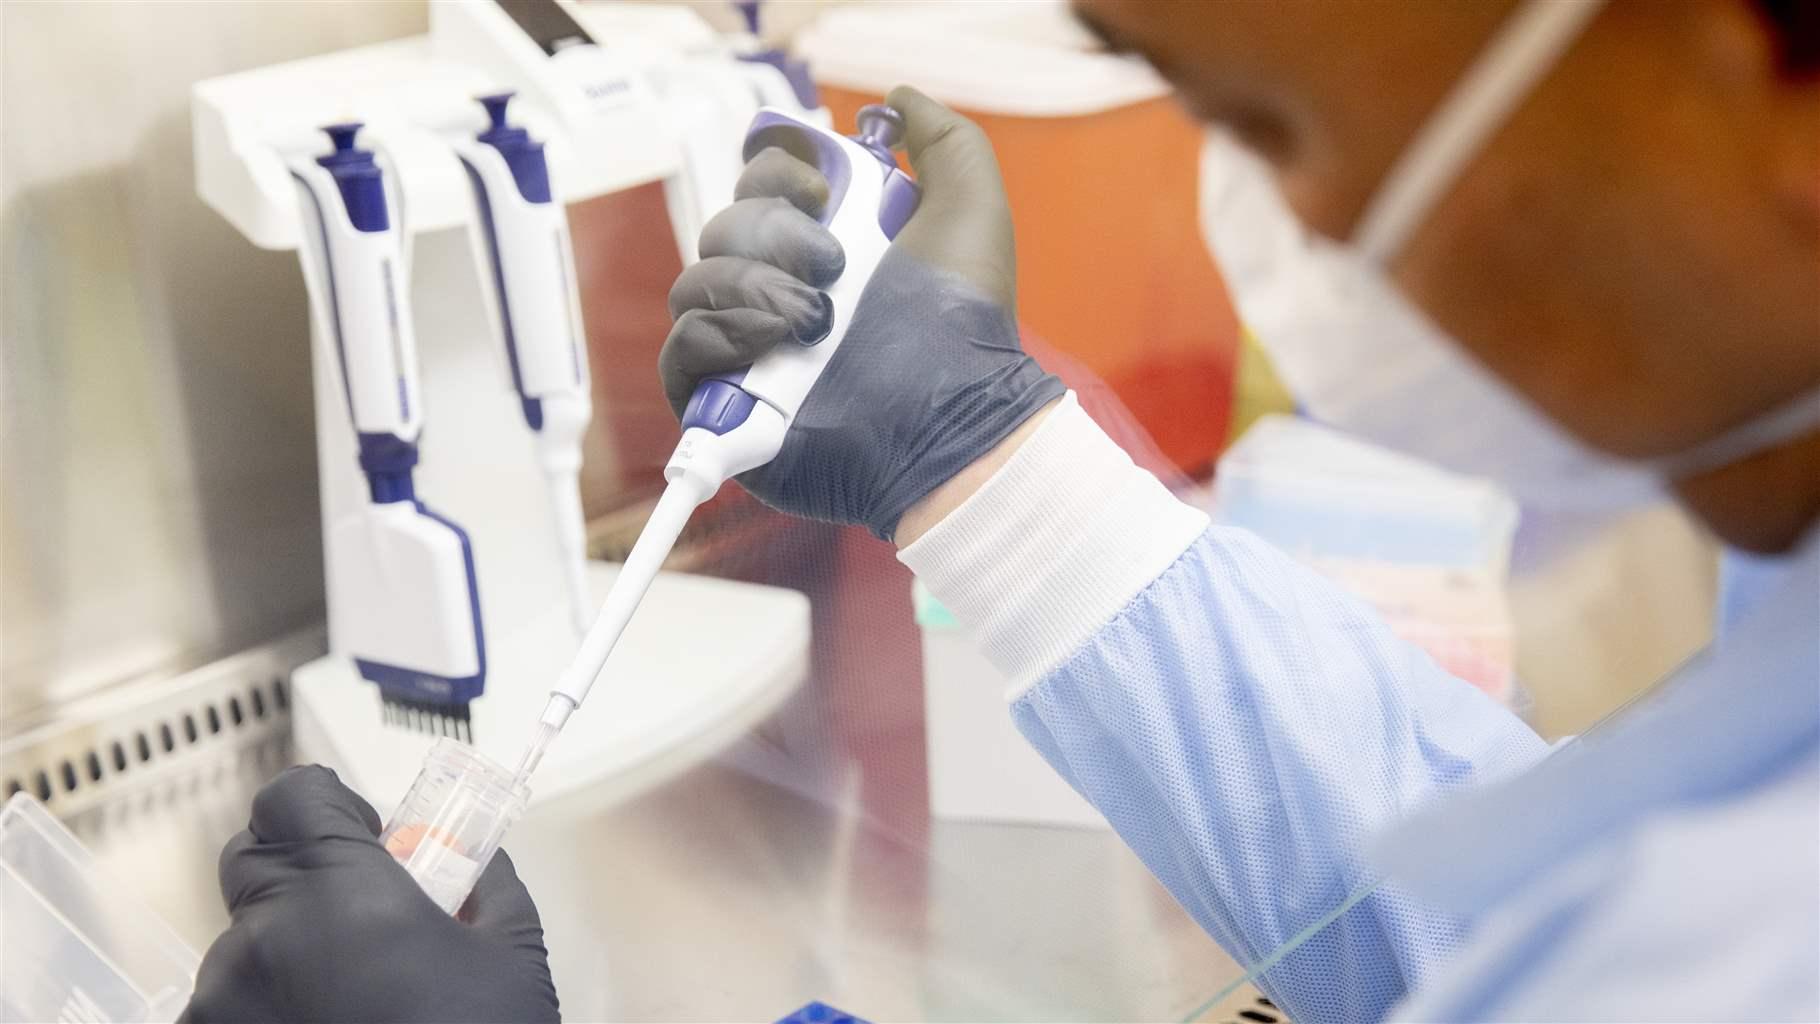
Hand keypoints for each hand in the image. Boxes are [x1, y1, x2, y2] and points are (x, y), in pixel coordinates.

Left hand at [180, 766, 556, 1022]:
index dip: (328, 805)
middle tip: (363, 915)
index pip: (292, 797)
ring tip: (352, 1001)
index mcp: (342, 894)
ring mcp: (224, 1005)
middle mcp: (265, 939)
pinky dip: (268, 1012)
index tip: (367, 836)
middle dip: (303, 872)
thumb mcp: (513, 954)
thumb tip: (470, 860)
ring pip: (243, 943)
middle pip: (254, 860)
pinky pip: (230, 1009)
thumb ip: (487, 884)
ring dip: (287, 953)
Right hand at [659, 86, 1063, 540]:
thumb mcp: (970, 207)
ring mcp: (749, 348)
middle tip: (835, 266)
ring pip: (696, 280)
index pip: (758, 183)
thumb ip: (943, 139)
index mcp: (824, 243)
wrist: (950, 413)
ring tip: (817, 318)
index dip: (777, 174)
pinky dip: (718, 334)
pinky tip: (772, 342)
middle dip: (773, 233)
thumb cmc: (964, 323)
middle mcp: (780, 290)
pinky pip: (680, 350)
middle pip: (722, 226)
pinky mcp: (724, 405)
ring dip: (753, 285)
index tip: (823, 193)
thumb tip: (896, 100)